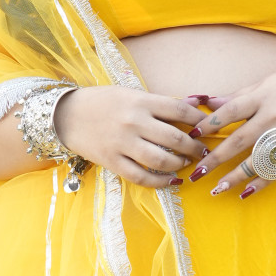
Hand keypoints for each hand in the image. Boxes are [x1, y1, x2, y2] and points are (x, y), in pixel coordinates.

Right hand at [55, 86, 206, 187]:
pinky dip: (160, 182)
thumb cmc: (103, 102)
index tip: (209, 128)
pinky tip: (171, 180)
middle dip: (195, 147)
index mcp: (140, 101)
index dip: (200, 120)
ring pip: (161, 160)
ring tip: (186, 163)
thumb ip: (162, 103)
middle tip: (203, 151)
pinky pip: (141, 176)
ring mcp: (122, 143)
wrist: (66, 115)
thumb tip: (198, 102)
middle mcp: (133, 121)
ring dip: (180, 164)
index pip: (180, 109)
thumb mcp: (132, 94)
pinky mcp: (112, 161)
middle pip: (175, 138)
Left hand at [188, 66, 275, 197]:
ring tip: (216, 188)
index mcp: (262, 97)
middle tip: (195, 172)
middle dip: (216, 158)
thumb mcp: (266, 83)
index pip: (230, 112)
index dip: (210, 123)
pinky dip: (261, 183)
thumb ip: (237, 96)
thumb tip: (207, 102)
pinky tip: (245, 192)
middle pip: (239, 141)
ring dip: (234, 177)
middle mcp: (273, 117)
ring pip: (256, 161)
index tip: (192, 135)